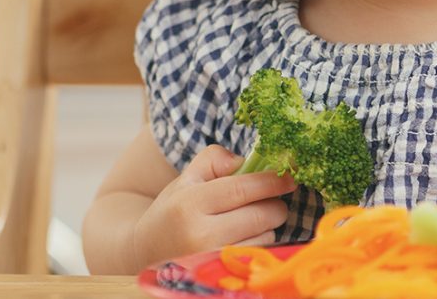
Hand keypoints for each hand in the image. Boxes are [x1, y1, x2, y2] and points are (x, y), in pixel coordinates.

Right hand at [132, 144, 296, 267]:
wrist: (145, 252)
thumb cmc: (173, 210)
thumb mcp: (187, 177)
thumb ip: (215, 159)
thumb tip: (244, 161)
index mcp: (189, 204)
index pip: (244, 189)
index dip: (272, 181)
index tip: (290, 176)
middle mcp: (200, 235)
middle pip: (262, 215)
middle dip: (274, 204)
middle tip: (270, 199)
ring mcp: (211, 261)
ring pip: (265, 237)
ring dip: (268, 225)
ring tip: (251, 219)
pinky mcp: (221, 276)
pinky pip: (258, 254)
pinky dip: (261, 242)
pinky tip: (248, 236)